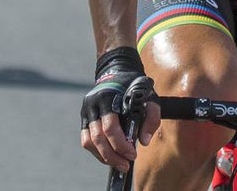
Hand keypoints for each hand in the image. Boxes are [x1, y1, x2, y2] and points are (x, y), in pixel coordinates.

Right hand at [80, 47, 159, 171]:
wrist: (118, 71)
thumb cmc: (136, 86)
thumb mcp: (150, 96)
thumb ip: (152, 117)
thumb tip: (144, 141)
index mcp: (109, 97)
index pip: (110, 126)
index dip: (120, 144)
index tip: (132, 155)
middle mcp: (94, 104)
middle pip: (98, 137)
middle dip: (112, 155)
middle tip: (125, 166)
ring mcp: (87, 111)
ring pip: (89, 141)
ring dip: (103, 156)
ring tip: (118, 164)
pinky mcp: (84, 118)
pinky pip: (86, 139)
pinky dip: (97, 151)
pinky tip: (109, 156)